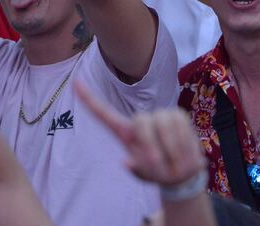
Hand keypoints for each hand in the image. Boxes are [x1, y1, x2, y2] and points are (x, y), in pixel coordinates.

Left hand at [76, 82, 205, 185]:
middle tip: (157, 164)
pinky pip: (182, 127)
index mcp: (125, 132)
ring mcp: (160, 116)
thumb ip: (137, 170)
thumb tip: (127, 163)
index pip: (103, 113)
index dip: (89, 99)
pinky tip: (184, 155)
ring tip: (173, 165)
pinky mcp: (178, 115)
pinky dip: (185, 146)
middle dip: (150, 145)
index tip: (74, 82)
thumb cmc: (157, 172)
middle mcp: (141, 119)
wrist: (182, 173)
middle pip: (141, 121)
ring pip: (164, 125)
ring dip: (171, 151)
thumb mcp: (145, 176)